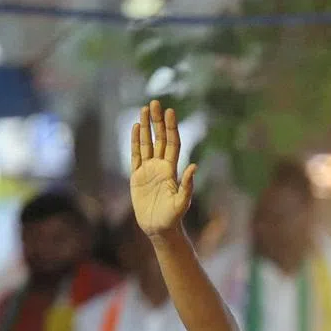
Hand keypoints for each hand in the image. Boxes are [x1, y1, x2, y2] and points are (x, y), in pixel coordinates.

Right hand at [130, 100, 196, 238]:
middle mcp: (161, 166)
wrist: (159, 229)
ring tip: (144, 109)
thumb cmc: (173, 218)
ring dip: (146, 126)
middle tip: (155, 102)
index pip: (172, 143)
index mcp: (172, 170)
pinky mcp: (137, 176)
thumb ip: (187, 185)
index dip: (171, 128)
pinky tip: (136, 127)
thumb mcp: (182, 202)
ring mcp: (148, 170)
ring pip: (147, 143)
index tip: (170, 111)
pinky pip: (136, 154)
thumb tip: (194, 166)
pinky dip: (135, 141)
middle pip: (159, 138)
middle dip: (157, 121)